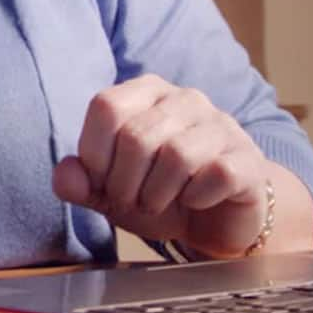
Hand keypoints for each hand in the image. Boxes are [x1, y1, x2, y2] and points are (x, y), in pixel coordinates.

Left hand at [51, 75, 271, 257]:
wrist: (219, 220)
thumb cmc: (161, 196)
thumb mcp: (111, 194)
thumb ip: (82, 184)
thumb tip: (64, 177)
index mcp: (146, 92)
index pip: (105, 107)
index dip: (95, 154)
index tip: (104, 183)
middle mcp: (185, 98)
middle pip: (136, 136)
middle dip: (125, 184)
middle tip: (133, 201)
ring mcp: (221, 125)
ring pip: (176, 155)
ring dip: (157, 194)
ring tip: (159, 204)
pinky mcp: (247, 158)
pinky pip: (216, 174)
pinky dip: (196, 198)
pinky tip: (196, 201)